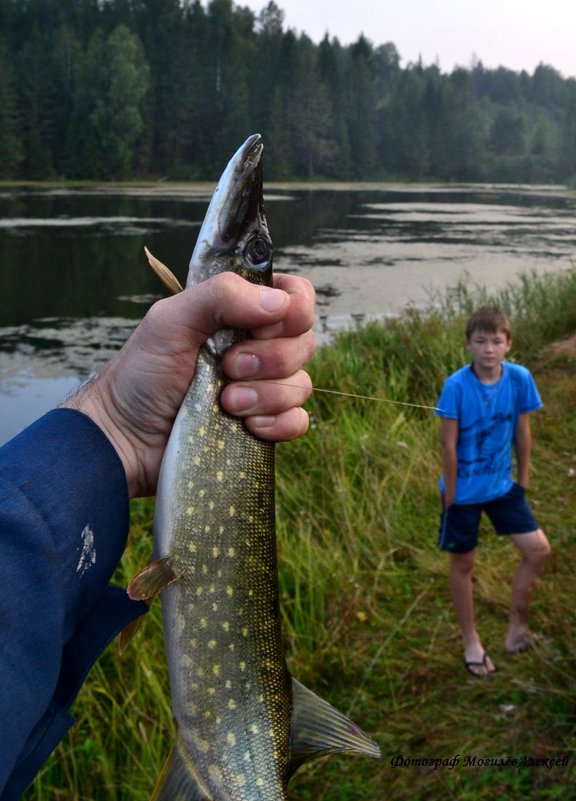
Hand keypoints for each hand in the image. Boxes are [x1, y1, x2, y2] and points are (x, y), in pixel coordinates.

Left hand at [62, 272, 315, 496]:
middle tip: (228, 367)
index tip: (262, 325)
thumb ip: (221, 296)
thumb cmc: (141, 374)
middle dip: (269, 358)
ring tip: (225, 402)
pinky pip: (298, 422)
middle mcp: (258, 347)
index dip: (292, 310)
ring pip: (301, 385)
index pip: (295, 297)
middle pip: (305, 342)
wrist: (125, 438)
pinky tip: (246, 426)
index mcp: (240, 314)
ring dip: (265, 394)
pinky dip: (277, 424)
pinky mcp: (264, 427)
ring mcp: (263, 390)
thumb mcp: (170, 321)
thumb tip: (280, 302)